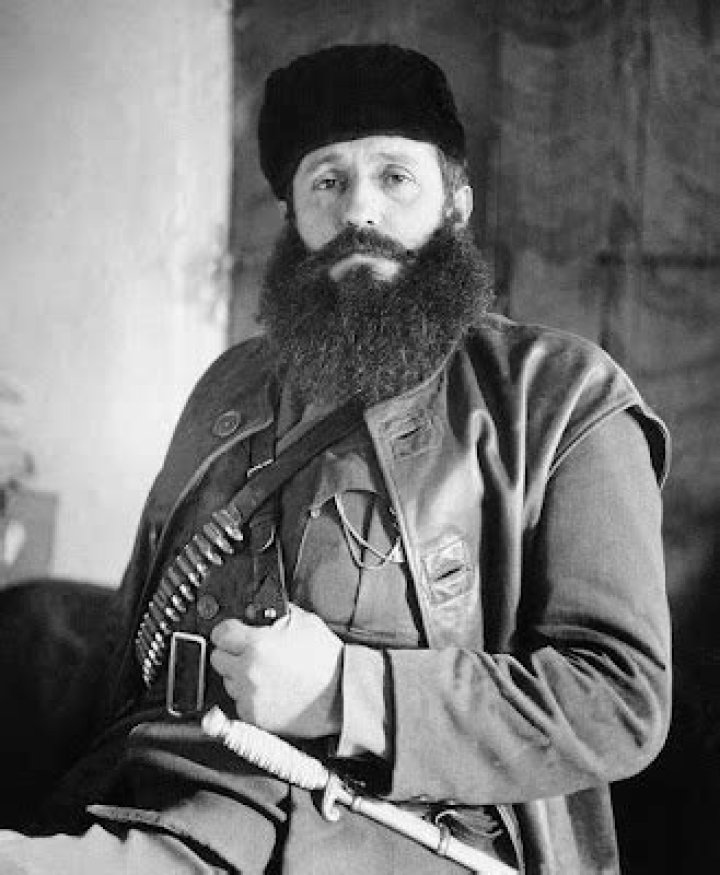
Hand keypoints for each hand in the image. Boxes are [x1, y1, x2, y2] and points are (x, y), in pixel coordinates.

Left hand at [209, 605, 343, 738]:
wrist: (341, 693)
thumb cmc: (325, 659)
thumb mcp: (303, 621)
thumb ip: (274, 613)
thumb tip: (254, 611)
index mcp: (257, 645)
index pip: (220, 633)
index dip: (229, 630)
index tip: (234, 632)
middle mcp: (248, 671)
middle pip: (218, 657)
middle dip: (232, 651)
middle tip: (250, 651)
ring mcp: (250, 696)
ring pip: (228, 681)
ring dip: (240, 675)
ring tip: (265, 672)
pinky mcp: (255, 716)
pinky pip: (240, 702)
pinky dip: (250, 696)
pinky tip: (269, 689)